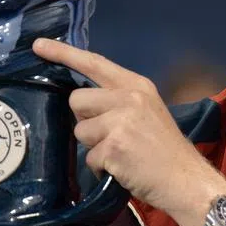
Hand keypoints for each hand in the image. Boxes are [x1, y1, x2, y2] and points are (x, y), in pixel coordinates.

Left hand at [32, 38, 225, 220]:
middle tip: (110, 136)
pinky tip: (121, 169)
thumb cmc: (165, 150)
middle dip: (85, 120)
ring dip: (93, 147)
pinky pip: (88, 157)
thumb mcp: (147, 111)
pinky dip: (100, 167)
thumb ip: (118, 101)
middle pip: (77, 100)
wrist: (186, 180)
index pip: (94, 62)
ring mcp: (120, 121)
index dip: (64, 53)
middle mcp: (128, 97)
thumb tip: (80, 101)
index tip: (39, 45)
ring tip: (119, 154)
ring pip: (80, 131)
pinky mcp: (113, 146)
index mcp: (137, 85)